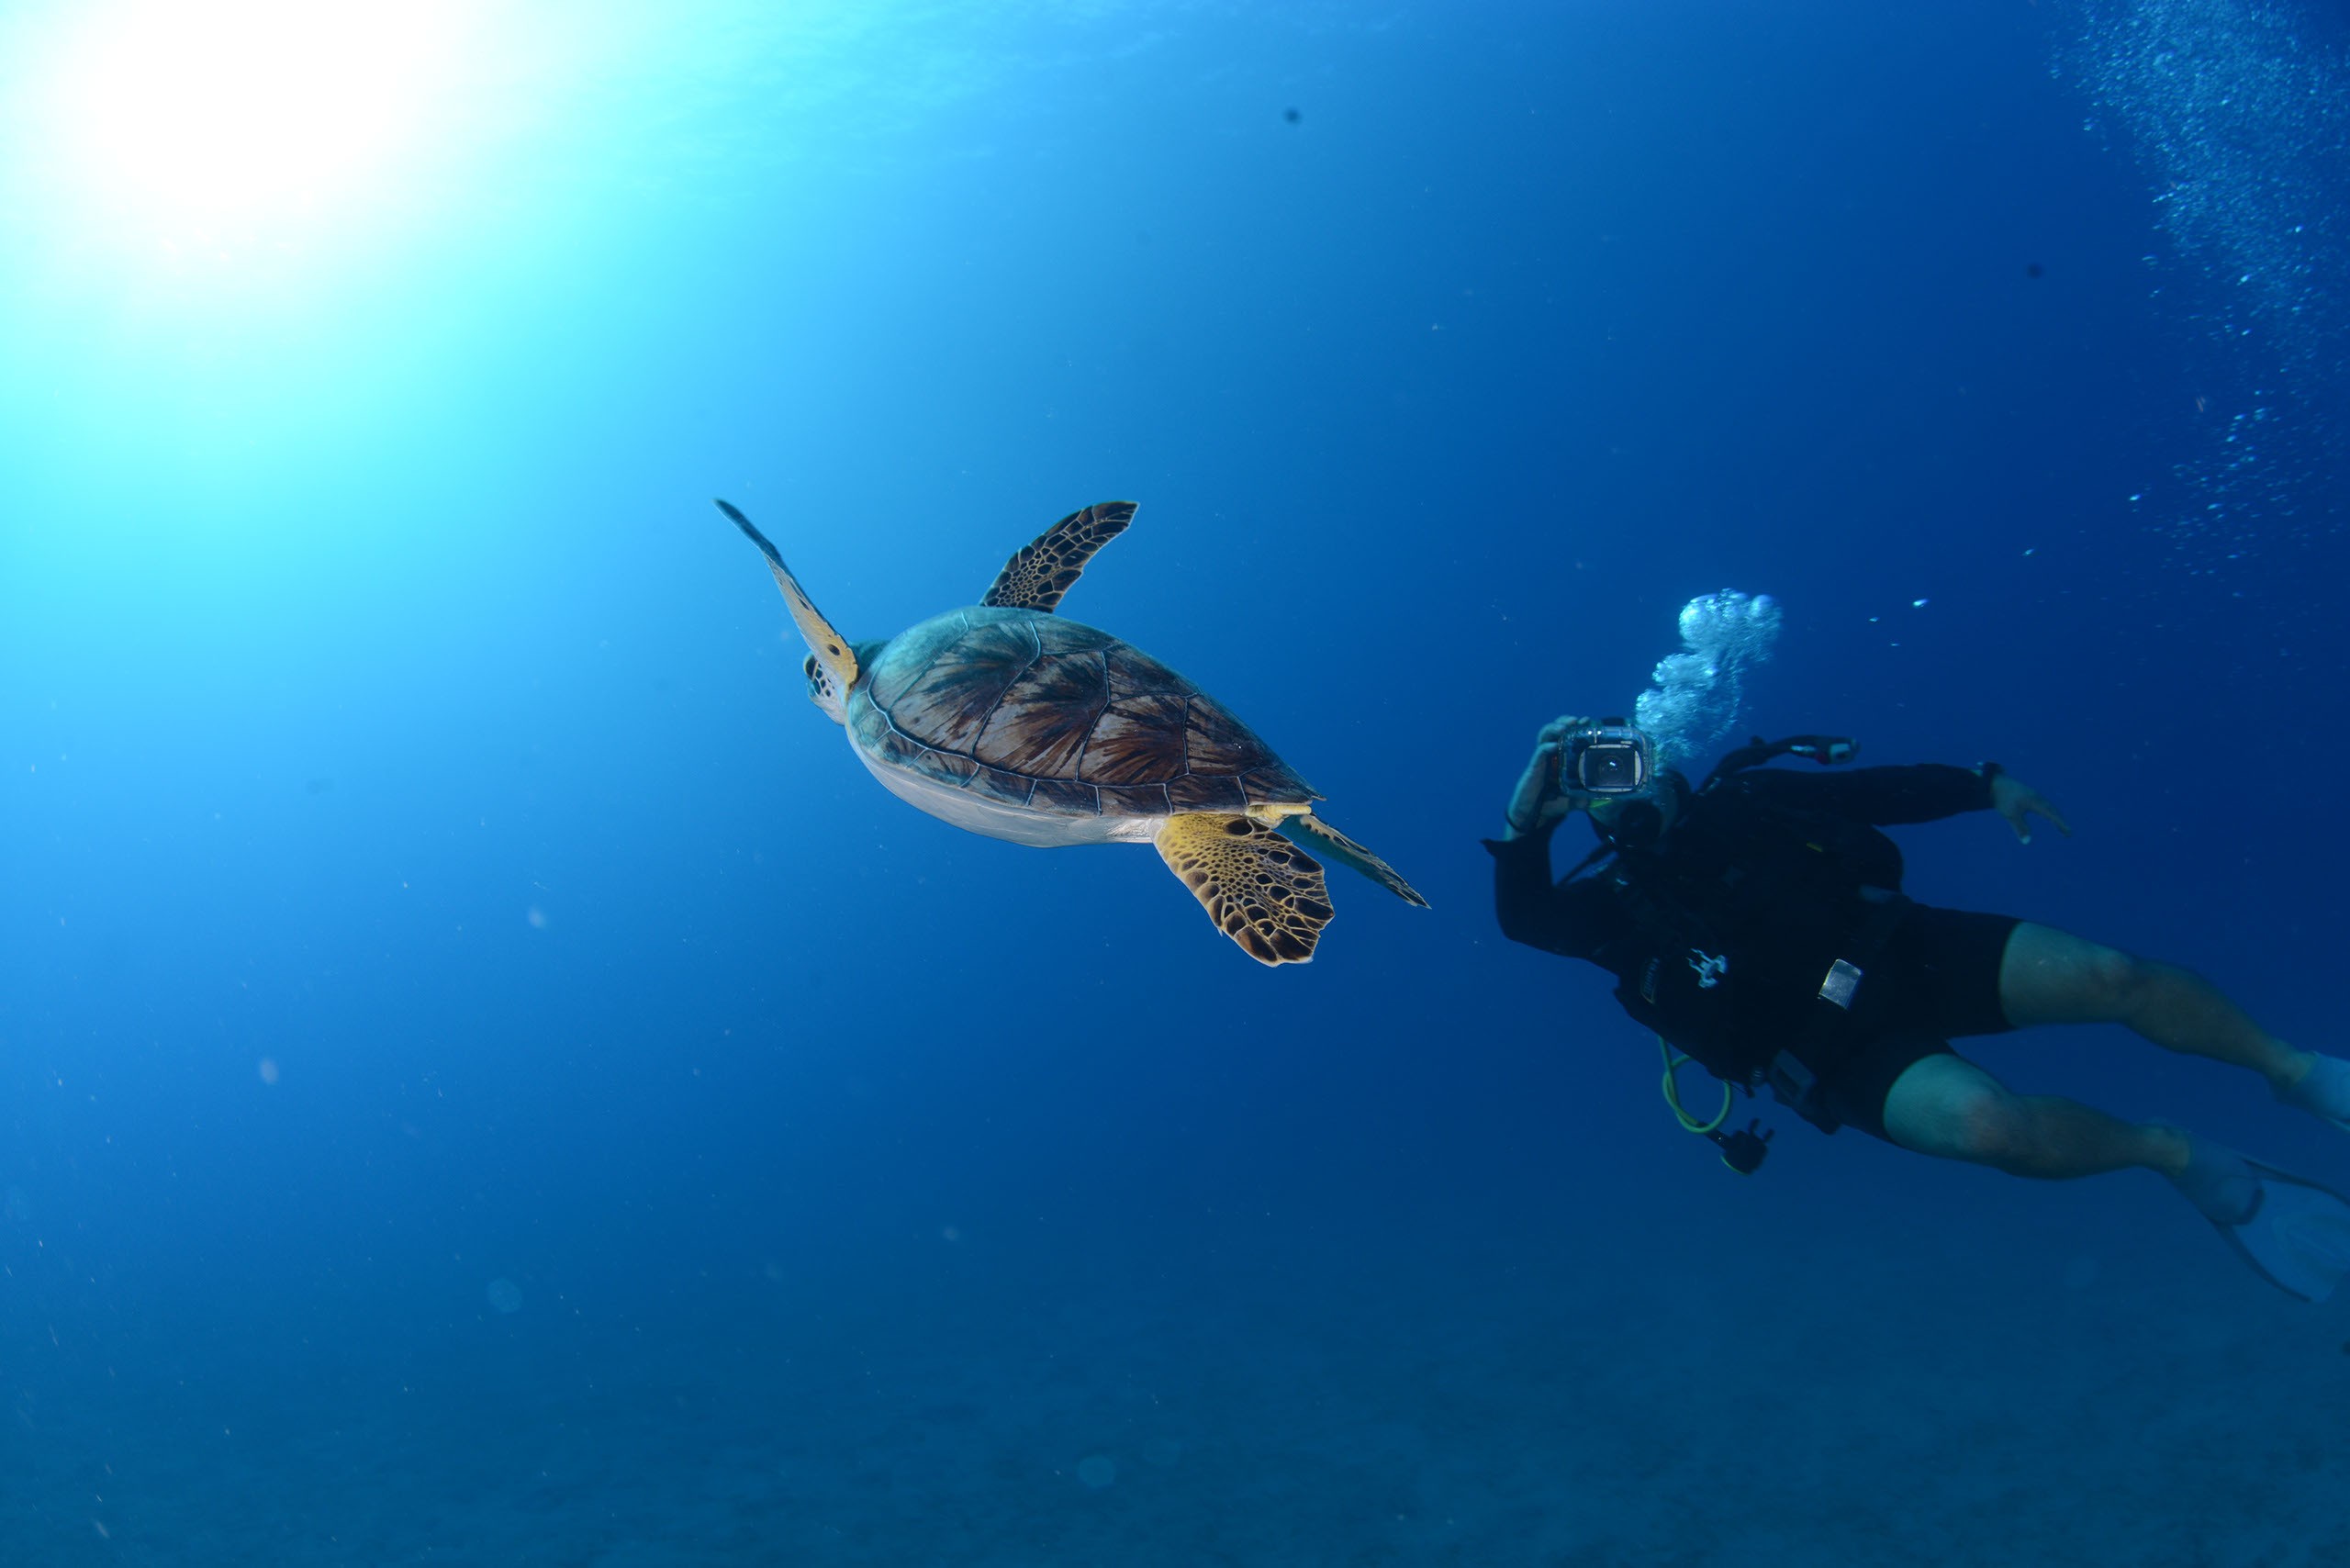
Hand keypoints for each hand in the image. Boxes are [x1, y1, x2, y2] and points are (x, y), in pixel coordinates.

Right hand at [1504, 715, 1590, 837]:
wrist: (1532, 817)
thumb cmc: (1550, 805)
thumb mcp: (1572, 801)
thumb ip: (1582, 798)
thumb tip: (1597, 799)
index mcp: (1560, 759)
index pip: (1567, 736)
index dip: (1577, 727)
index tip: (1588, 721)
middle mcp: (1550, 756)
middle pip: (1554, 730)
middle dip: (1565, 721)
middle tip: (1577, 720)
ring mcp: (1541, 761)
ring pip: (1544, 736)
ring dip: (1554, 728)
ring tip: (1565, 727)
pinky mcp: (1533, 768)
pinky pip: (1539, 753)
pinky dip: (1547, 747)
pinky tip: (1555, 745)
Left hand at [1991, 772, 2070, 844]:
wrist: (1994, 783)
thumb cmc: (2002, 799)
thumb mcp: (2010, 815)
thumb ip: (2020, 828)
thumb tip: (2027, 842)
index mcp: (2034, 802)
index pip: (2051, 815)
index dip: (2060, 824)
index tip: (2068, 832)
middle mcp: (2037, 797)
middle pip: (2053, 810)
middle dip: (2060, 821)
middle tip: (2067, 833)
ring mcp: (2034, 794)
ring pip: (2049, 806)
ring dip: (2056, 816)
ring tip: (2060, 826)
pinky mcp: (2030, 794)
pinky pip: (2044, 803)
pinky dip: (2049, 810)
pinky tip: (2049, 815)